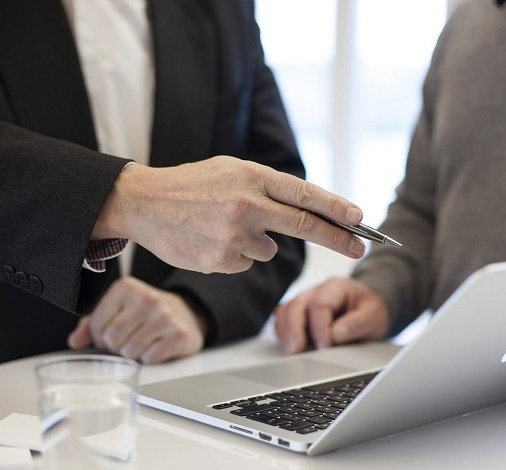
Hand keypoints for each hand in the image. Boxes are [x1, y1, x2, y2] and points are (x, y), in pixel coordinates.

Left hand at [67, 276, 206, 362]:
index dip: (100, 337)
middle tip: (127, 340)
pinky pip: (150, 358)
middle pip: (113, 340)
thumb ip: (92, 324)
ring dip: (133, 354)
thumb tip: (74, 341)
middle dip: (116, 347)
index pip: (97, 325)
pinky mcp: (179, 334)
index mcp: (125, 287)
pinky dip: (150, 358)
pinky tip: (156, 346)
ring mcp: (164, 316)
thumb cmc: (145, 314)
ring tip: (142, 342)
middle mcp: (146, 298)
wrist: (185, 314)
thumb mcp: (117, 310)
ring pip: (130, 352)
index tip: (111, 334)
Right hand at [93, 157, 366, 273]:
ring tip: (223, 226)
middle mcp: (247, 205)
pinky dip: (236, 255)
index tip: (360, 219)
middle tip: (361, 247)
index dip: (337, 208)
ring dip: (258, 242)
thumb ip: (267, 187)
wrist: (143, 202)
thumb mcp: (231, 170)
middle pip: (305, 226)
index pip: (305, 194)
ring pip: (269, 249)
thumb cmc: (192, 185)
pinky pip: (246, 262)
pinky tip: (211, 239)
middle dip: (338, 238)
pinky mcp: (222, 260)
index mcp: (252, 176)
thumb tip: (308, 209)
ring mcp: (234, 235)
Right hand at [274, 277, 390, 354]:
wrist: (369, 307)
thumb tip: (336, 334)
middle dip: (293, 330)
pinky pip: (283, 320)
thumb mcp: (374, 315)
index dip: (319, 327)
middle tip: (294, 351)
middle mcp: (316, 291)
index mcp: (336, 287)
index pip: (319, 304)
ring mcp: (305, 302)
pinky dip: (283, 334)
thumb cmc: (370, 309)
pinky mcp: (300, 314)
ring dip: (285, 333)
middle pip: (296, 305)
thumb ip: (358, 323)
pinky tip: (289, 348)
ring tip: (289, 352)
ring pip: (285, 312)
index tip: (324, 347)